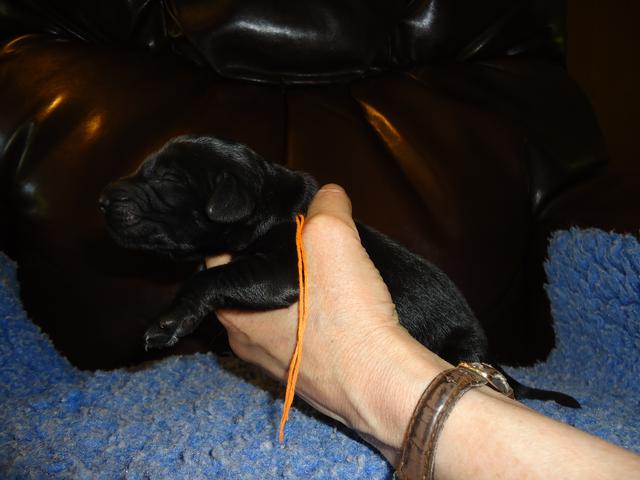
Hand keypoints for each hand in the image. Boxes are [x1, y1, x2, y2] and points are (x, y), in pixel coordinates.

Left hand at [207, 184, 448, 461]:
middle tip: (298, 240)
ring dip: (290, 290)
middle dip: (268, 260)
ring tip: (320, 269)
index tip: (266, 220)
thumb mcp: (332, 237)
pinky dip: (308, 317)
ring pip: (271, 311)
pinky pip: (296, 335)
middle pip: (246, 284)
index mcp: (231, 306)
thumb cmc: (344, 314)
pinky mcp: (300, 377)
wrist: (381, 382)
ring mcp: (271, 363)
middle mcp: (242, 339)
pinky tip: (334, 306)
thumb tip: (328, 195)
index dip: (241, 233)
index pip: (218, 258)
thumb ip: (326, 206)